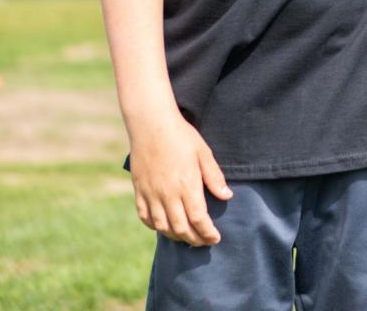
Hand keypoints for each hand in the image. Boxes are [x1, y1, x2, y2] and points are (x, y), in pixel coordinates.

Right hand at [127, 114, 232, 246]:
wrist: (151, 124)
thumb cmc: (182, 136)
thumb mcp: (204, 153)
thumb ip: (214, 177)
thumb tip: (227, 196)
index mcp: (187, 185)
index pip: (199, 219)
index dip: (208, 233)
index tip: (215, 238)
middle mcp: (167, 194)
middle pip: (181, 228)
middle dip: (194, 239)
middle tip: (204, 242)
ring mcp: (151, 193)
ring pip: (162, 226)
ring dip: (175, 236)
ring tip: (186, 237)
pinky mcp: (139, 190)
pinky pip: (145, 216)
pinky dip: (155, 226)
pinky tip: (164, 226)